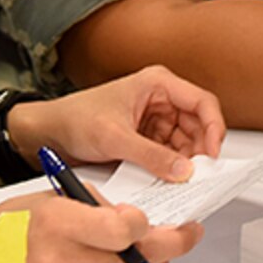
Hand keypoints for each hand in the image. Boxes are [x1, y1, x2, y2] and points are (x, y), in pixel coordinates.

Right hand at [0, 194, 203, 262]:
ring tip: (151, 255)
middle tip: (185, 235)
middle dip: (169, 245)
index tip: (153, 220)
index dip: (147, 225)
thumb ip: (98, 207)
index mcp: (56, 225)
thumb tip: (140, 221)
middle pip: (136, 261)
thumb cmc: (12, 226)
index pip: (123, 230)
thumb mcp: (53, 197)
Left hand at [6, 65, 224, 183]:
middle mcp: (160, 99)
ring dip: (184, 162)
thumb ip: (151, 156)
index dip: (214, 128)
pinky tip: (166, 179)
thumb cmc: (74, 118)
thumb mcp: (115, 137)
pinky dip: (171, 168)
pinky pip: (169, 154)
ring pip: (186, 144)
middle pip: (198, 125)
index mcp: (157, 83)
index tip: (213, 154)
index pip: (202, 102)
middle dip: (199, 151)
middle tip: (197, 174)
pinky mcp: (146, 140)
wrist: (48, 134)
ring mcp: (154, 120)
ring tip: (179, 179)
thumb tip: (183, 171)